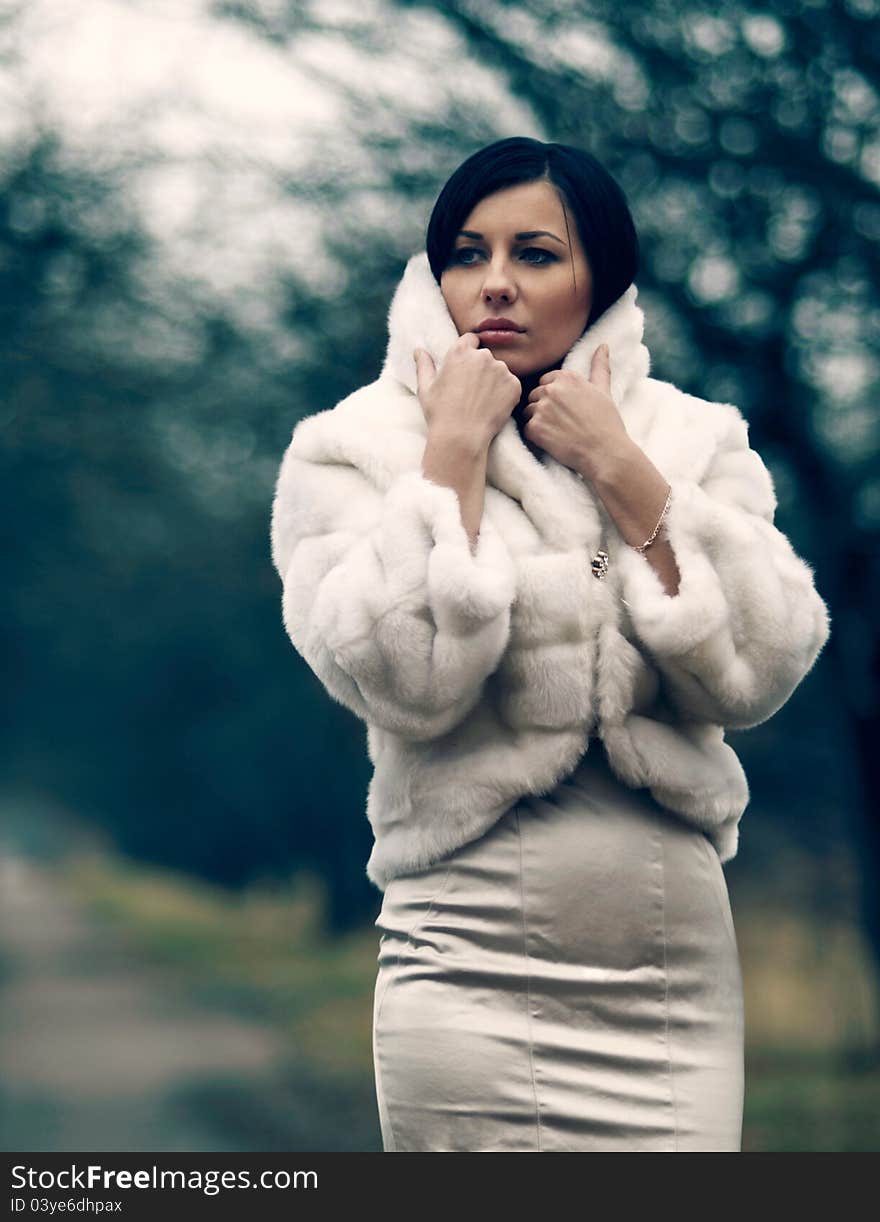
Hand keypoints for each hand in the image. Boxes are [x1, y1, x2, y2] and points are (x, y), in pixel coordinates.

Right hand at [414, 333, 521, 450]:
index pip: (471, 339)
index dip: (469, 352)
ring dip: (494, 381)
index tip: (467, 368)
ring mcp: (501, 370)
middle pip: (485, 356)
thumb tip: (418, 351)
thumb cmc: (440, 413)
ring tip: (482, 402)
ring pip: (499, 371)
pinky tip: (493, 407)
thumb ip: (424, 365)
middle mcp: (483, 355)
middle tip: (473, 392)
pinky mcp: (514, 385)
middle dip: (481, 369)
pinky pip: (511, 385)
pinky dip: (506, 394)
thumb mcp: (425, 388)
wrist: (461, 437)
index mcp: (460, 351)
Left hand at [521, 344, 629, 479]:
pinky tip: (553, 441)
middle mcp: (551, 389)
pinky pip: (527, 429)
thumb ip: (599, 366)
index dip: (554, 397)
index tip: (566, 409)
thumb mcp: (604, 390)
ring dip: (538, 422)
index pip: (546, 381)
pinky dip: (536, 436)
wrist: (605, 452)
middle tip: (562, 423)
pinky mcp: (534, 428)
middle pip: (535, 396)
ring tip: (558, 432)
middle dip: (544, 408)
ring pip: (528, 412)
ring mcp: (541, 409)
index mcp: (566, 377)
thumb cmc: (607, 423)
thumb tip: (603, 346)